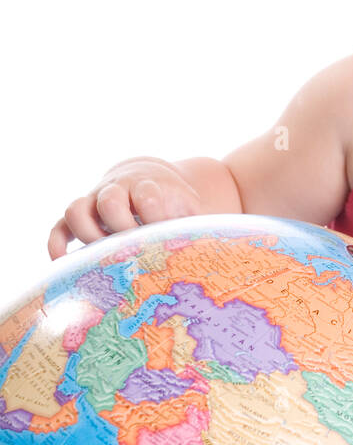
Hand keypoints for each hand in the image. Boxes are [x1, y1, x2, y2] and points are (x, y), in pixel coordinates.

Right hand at [47, 158, 204, 259]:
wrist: (149, 179)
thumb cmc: (173, 203)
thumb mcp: (188, 209)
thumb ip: (194, 227)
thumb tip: (204, 255)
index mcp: (147, 185)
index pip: (147, 196)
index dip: (155, 215)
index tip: (164, 235)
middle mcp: (116, 190)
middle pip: (109, 201)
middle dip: (119, 227)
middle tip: (133, 251)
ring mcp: (94, 202)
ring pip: (76, 210)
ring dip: (87, 235)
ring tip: (103, 259)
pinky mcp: (81, 217)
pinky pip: (58, 228)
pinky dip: (57, 245)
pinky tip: (65, 265)